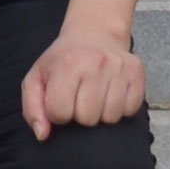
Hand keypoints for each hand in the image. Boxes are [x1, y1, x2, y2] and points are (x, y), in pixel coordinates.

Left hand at [17, 23, 149, 134]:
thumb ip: (32, 108)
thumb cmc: (62, 61)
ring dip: (101, 114)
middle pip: (88, 118)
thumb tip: (43, 134)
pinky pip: (131, 110)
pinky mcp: (137, 72)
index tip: (60, 101)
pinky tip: (111, 94)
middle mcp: (96, 64)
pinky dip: (121, 108)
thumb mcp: (36, 79)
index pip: (60, 113)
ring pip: (111, 117)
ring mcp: (119, 67)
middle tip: (79, 98)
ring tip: (95, 96)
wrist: (93, 34)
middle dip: (80, 115)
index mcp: (67, 65)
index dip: (58, 114)